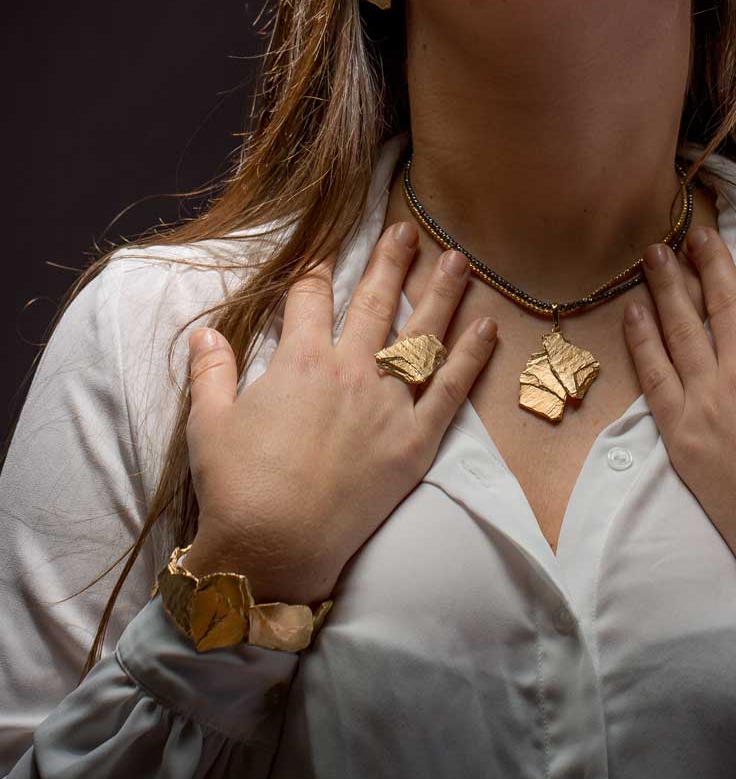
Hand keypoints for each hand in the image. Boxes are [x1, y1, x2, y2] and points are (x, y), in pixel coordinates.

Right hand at [182, 222, 497, 604]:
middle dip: (390, 262)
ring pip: (420, 336)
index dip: (315, 271)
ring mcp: (387, 404)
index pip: (309, 300)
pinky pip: (451, 390)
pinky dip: (472, 358)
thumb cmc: (237, 486)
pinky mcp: (415, 441)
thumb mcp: (208, 423)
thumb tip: (203, 334)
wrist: (275, 547)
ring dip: (441, 293)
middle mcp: (350, 372)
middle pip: (373, 303)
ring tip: (459, 260)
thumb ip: (211, 371)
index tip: (325, 253)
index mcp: (300, 363)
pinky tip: (489, 328)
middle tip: (407, 231)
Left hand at [623, 215, 735, 624]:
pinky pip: (652, 373)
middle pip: (721, 299)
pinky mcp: (678, 431)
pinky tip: (631, 313)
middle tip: (691, 230)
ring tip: (652, 253)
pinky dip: (640, 339)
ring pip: (679, 327)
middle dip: (706, 258)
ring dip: (665, 286)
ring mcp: (705, 399)